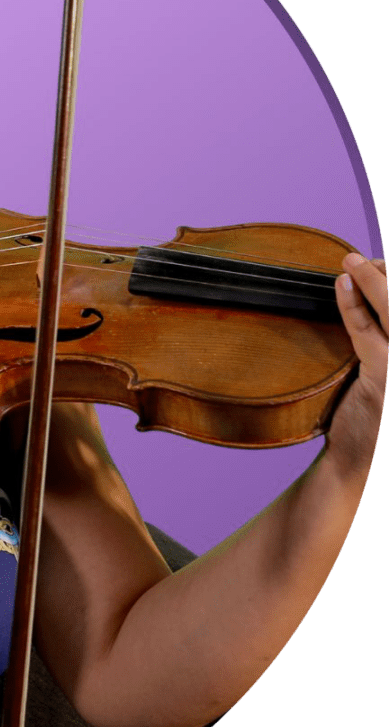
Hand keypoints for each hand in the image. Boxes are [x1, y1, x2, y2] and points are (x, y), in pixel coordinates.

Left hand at [327, 253, 387, 480]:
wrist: (362, 466)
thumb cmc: (375, 421)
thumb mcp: (386, 375)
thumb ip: (387, 341)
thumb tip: (374, 298)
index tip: (385, 264)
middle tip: (366, 260)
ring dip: (374, 280)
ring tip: (352, 262)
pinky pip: (368, 332)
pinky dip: (353, 305)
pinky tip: (343, 284)